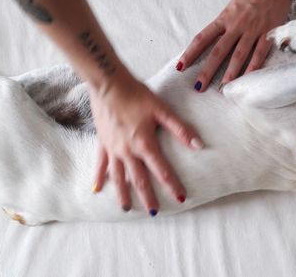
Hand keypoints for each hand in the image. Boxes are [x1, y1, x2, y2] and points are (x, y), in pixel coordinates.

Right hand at [90, 71, 202, 214]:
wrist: (108, 83)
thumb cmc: (137, 94)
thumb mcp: (162, 110)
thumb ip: (180, 129)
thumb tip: (198, 145)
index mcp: (145, 144)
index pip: (162, 170)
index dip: (172, 185)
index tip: (180, 198)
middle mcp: (128, 151)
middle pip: (139, 179)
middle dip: (148, 197)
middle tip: (154, 212)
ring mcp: (113, 149)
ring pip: (119, 177)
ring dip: (124, 193)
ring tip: (127, 209)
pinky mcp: (102, 143)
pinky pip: (101, 164)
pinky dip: (100, 177)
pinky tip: (97, 189)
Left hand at [178, 0, 291, 91]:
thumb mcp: (231, 9)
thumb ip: (222, 25)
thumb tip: (209, 42)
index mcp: (224, 19)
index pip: (202, 38)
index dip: (191, 53)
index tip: (181, 66)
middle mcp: (236, 26)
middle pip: (218, 51)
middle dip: (207, 70)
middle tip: (199, 86)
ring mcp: (252, 31)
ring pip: (239, 55)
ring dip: (230, 73)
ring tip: (223, 88)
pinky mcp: (268, 34)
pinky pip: (259, 53)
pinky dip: (253, 67)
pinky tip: (247, 78)